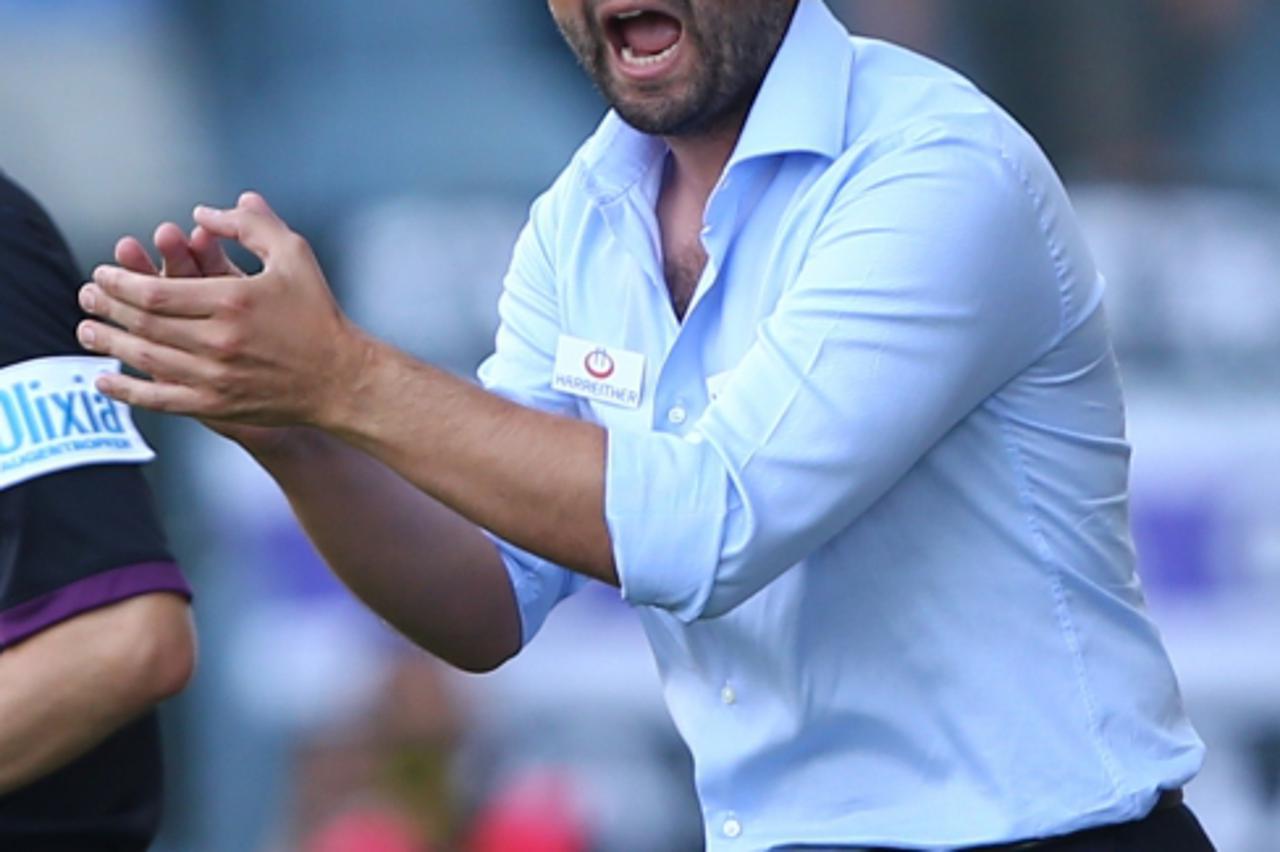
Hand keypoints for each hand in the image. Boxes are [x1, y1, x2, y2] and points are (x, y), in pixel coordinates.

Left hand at [79, 192, 368, 430]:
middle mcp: (220, 341)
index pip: (155, 292)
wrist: (340, 378)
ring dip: (110, 343)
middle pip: (144, 323)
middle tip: (86, 297)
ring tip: (87, 330)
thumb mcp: (293, 255)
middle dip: (107, 308)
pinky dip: (128, 391)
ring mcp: (216, 377)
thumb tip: (203, 212)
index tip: (102, 273)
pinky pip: (161, 399)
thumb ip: (250, 225)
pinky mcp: (217, 404)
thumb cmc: (317, 313)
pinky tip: (104, 381)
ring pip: (147, 358)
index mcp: (233, 301)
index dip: (120, 282)